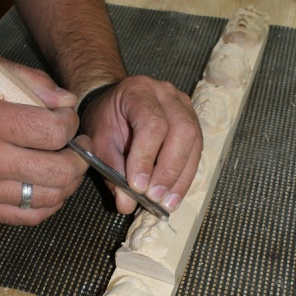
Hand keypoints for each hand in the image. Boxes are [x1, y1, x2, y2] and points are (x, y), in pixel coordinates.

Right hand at [0, 60, 88, 224]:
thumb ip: (30, 81)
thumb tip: (67, 100)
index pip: (53, 131)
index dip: (71, 124)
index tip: (68, 119)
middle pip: (58, 171)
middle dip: (79, 158)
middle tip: (79, 147)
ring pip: (50, 197)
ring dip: (70, 182)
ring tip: (68, 166)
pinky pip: (31, 217)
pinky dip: (51, 204)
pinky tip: (51, 187)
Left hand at [79, 76, 202, 214]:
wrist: (116, 104)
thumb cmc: (106, 120)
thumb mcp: (100, 142)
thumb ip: (111, 170)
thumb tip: (126, 203)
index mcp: (138, 91)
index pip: (152, 123)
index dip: (146, 157)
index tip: (138, 186)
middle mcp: (167, 94)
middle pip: (181, 131)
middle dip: (169, 170)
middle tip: (154, 198)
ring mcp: (184, 106)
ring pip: (194, 142)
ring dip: (180, 177)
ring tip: (166, 203)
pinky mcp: (193, 122)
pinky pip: (196, 150)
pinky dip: (185, 176)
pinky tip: (173, 194)